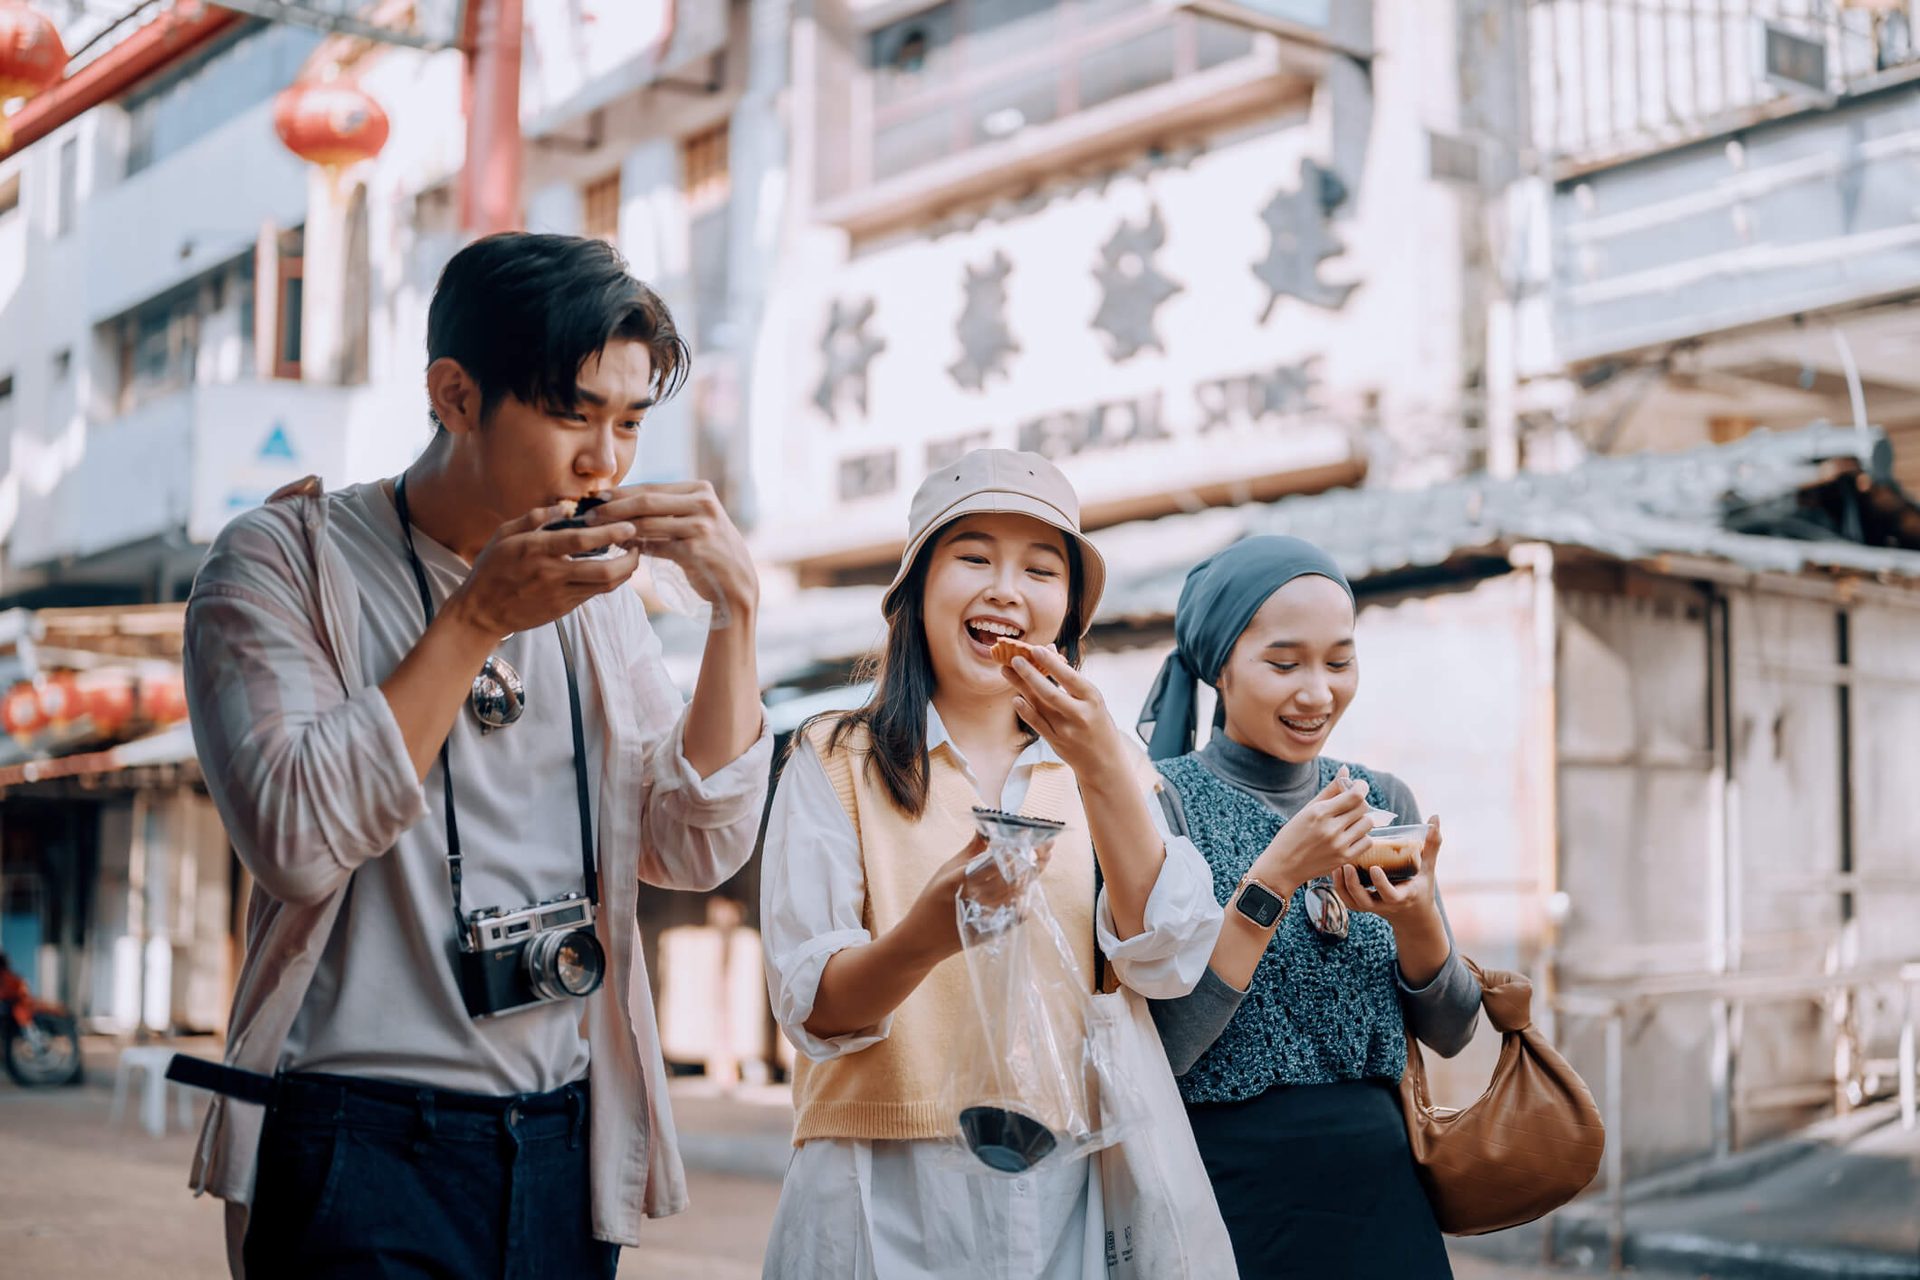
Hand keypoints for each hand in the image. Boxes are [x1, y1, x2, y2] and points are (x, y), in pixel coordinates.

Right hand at [443, 504, 641, 639]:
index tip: (629, 526)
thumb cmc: (491, 568)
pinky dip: (608, 581)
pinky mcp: (563, 609)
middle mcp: (551, 574)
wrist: (482, 612)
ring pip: (604, 586)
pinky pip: (593, 593)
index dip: (609, 534)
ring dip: (624, 572)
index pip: (581, 541)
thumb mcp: (504, 535)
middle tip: (638, 546)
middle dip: (629, 560)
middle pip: (604, 571)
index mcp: (536, 550)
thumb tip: (564, 505)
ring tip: (631, 557)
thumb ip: (534, 518)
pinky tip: (613, 569)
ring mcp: (559, 595)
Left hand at [584, 481, 758, 614]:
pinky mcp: (696, 549)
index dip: (620, 492)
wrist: (736, 583)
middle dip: (613, 507)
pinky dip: (635, 546)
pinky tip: (619, 548)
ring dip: (618, 527)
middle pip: (647, 500)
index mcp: (700, 489)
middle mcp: (703, 503)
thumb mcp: (691, 523)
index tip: (594, 497)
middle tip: (587, 514)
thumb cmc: (709, 551)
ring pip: (648, 522)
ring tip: (596, 532)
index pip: (651, 487)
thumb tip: (618, 508)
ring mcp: (702, 525)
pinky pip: (657, 545)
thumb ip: (662, 513)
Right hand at [908, 833, 1054, 960]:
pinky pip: (1018, 910)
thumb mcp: (947, 870)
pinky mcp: (994, 929)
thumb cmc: (932, 900)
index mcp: (962, 879)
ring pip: (1019, 891)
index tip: (1030, 834)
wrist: (924, 940)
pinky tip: (1029, 883)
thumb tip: (987, 826)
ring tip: (1044, 858)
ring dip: (1034, 875)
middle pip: (1015, 875)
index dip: (1016, 847)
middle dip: (1034, 858)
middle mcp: (977, 897)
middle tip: (1047, 845)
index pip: (998, 859)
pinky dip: (1025, 896)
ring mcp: (988, 915)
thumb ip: (972, 849)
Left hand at [1002, 647, 1130, 781]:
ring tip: (1006, 671)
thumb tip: (1050, 649)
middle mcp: (1080, 715)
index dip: (1052, 663)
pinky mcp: (1056, 742)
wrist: (1104, 762)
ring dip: (1021, 687)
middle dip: (1030, 675)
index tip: (1036, 649)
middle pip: (1050, 693)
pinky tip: (1015, 699)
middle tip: (1014, 659)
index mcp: (1093, 699)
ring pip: (1040, 706)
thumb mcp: (1092, 699)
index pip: (1070, 678)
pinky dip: (1026, 711)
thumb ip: (1070, 677)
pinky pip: (1037, 724)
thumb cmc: (1097, 722)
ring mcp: (1066, 730)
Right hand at [1249, 768, 1374, 895]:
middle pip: (1363, 807)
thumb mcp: (1307, 809)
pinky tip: (1350, 836)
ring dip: (1361, 820)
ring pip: (1368, 823)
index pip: (1355, 795)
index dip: (1361, 787)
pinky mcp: (1344, 859)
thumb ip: (1330, 789)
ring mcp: (1338, 845)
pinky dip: (1362, 837)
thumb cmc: (1292, 835)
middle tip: (1350, 805)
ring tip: (1349, 822)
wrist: (1283, 867)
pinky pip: (1367, 841)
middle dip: (1359, 803)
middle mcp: (1330, 828)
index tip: (1359, 786)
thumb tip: (1346, 770)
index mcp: (1319, 812)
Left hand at [1332, 814, 1442, 925]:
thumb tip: (1435, 818)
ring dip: (1343, 886)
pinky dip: (1339, 888)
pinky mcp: (1362, 907)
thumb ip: (1431, 844)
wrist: (1412, 913)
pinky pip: (1347, 901)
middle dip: (1354, 885)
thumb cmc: (1421, 886)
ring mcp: (1372, 907)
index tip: (1374, 868)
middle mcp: (1385, 905)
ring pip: (1353, 902)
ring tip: (1338, 865)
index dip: (1381, 884)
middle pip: (1365, 902)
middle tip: (1347, 865)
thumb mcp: (1429, 868)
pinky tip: (1335, 870)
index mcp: (1403, 896)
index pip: (1390, 894)